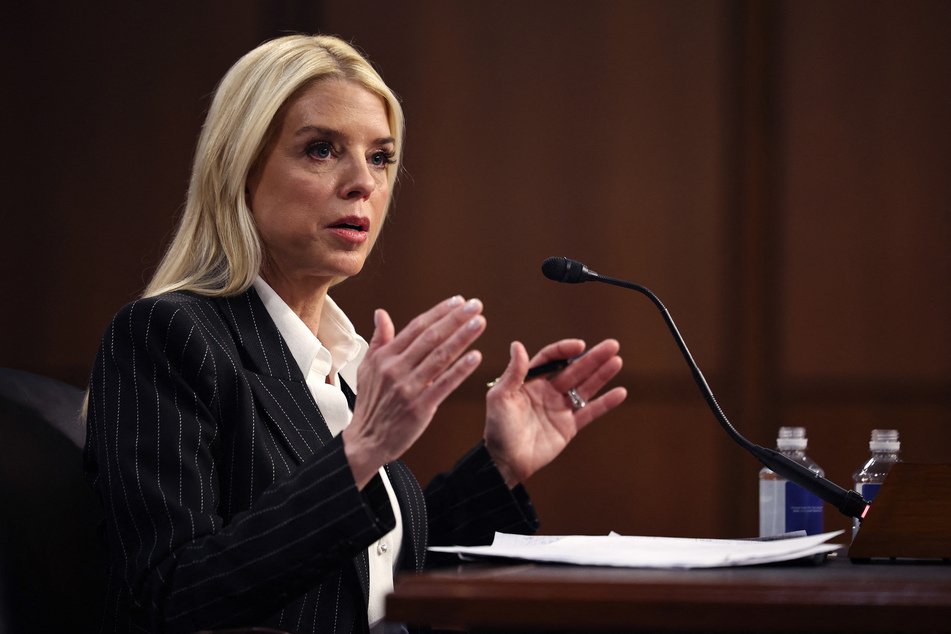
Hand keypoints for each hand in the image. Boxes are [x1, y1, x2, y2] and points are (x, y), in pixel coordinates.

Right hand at [342, 296, 485, 487]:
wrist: (366, 440)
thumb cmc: (370, 405)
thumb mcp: (367, 368)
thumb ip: (378, 340)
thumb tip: (381, 314)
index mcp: (385, 357)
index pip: (416, 327)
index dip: (439, 312)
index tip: (458, 301)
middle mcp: (396, 369)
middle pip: (431, 338)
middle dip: (456, 319)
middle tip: (475, 306)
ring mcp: (408, 388)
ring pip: (440, 357)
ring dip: (462, 338)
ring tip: (479, 323)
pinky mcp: (420, 408)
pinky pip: (443, 385)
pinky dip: (460, 371)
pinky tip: (475, 358)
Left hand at [484, 339, 626, 487]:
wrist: (505, 462)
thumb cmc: (497, 428)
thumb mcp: (500, 397)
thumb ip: (513, 372)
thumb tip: (517, 344)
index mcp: (530, 382)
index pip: (551, 359)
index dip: (565, 350)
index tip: (580, 345)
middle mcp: (547, 392)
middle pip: (574, 370)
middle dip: (593, 358)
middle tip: (612, 345)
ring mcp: (559, 409)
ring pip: (585, 387)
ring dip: (601, 375)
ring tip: (617, 361)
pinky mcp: (568, 427)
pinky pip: (590, 412)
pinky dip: (605, 403)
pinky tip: (620, 392)